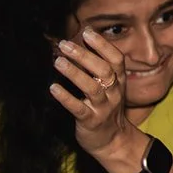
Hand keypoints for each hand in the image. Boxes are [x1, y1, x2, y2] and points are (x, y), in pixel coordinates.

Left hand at [48, 30, 134, 158]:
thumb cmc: (106, 108)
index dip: (103, 45)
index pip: (116, 59)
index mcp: (119, 81)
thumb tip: (80, 44)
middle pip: (103, 70)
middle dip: (84, 56)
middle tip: (65, 45)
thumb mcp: (109, 87)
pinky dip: (66, 98)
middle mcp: (114, 93)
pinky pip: (78, 108)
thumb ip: (98, 68)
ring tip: (58, 62)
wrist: (113, 140)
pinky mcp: (91, 121)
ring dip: (75, 74)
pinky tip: (53, 88)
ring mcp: (104, 108)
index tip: (87, 32)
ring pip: (92, 88)